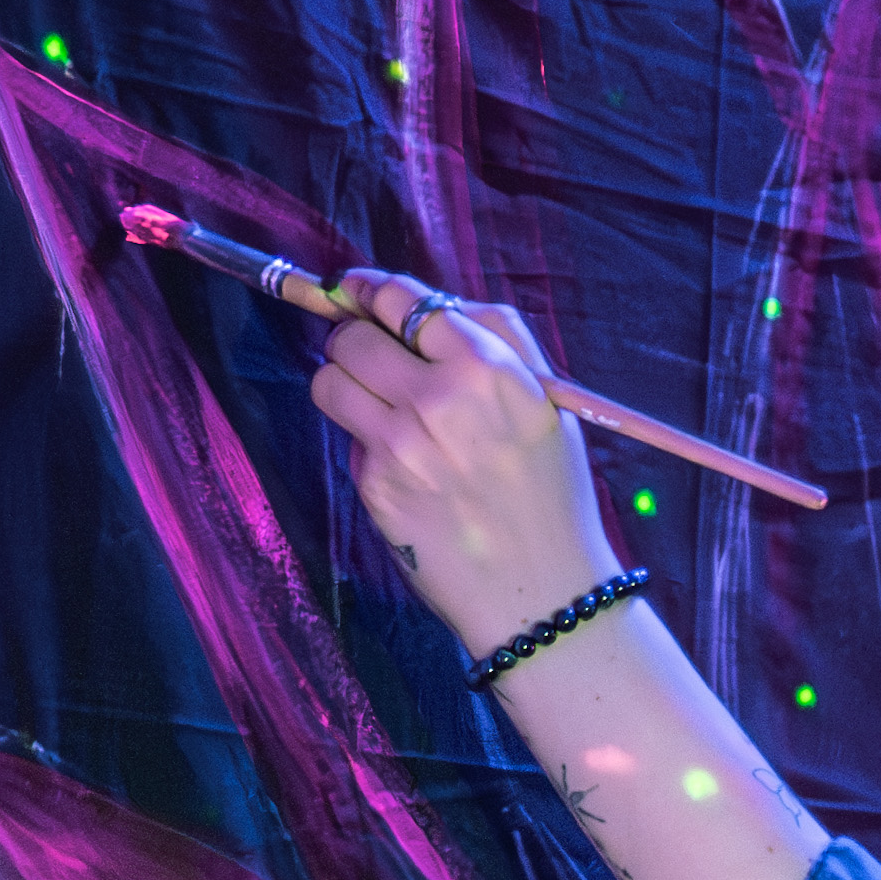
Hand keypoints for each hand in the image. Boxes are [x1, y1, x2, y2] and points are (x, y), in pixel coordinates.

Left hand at [311, 272, 613, 653]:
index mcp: (488, 369)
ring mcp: (399, 443)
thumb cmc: (551, 492)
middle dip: (354, 338)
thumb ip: (499, 338)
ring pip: (329, 383)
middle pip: (352, 338)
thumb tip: (432, 304)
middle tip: (368, 353)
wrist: (540, 589)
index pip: (404, 301)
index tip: (357, 289)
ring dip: (343, 382)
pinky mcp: (375, 484)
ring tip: (375, 402)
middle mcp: (437, 399)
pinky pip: (349, 440)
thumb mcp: (549, 400)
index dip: (372, 289)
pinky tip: (406, 465)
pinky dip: (368, 442)